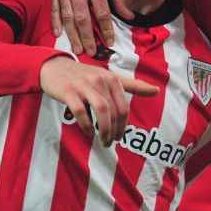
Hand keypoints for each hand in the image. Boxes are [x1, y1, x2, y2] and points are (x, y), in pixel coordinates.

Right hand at [38, 56, 157, 144]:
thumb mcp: (109, 77)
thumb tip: (156, 90)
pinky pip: (81, 112)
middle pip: (114, 111)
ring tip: (103, 141)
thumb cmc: (85, 76)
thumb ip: (133, 85)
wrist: (54, 67)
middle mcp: (100, 80)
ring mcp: (84, 85)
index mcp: (112, 78)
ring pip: (101, 111)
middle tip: (110, 142)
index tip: (120, 136)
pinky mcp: (68, 92)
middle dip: (115, 131)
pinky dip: (86, 125)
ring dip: (104, 130)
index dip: (124, 125)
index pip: (124, 106)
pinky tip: (88, 133)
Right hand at [49, 0, 131, 55]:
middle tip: (92, 52)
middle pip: (83, 17)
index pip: (102, 12)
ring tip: (77, 49)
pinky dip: (56, 21)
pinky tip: (58, 33)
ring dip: (72, 34)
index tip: (109, 42)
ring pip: (67, 15)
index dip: (106, 29)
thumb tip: (130, 16)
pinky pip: (54, 6)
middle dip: (87, 37)